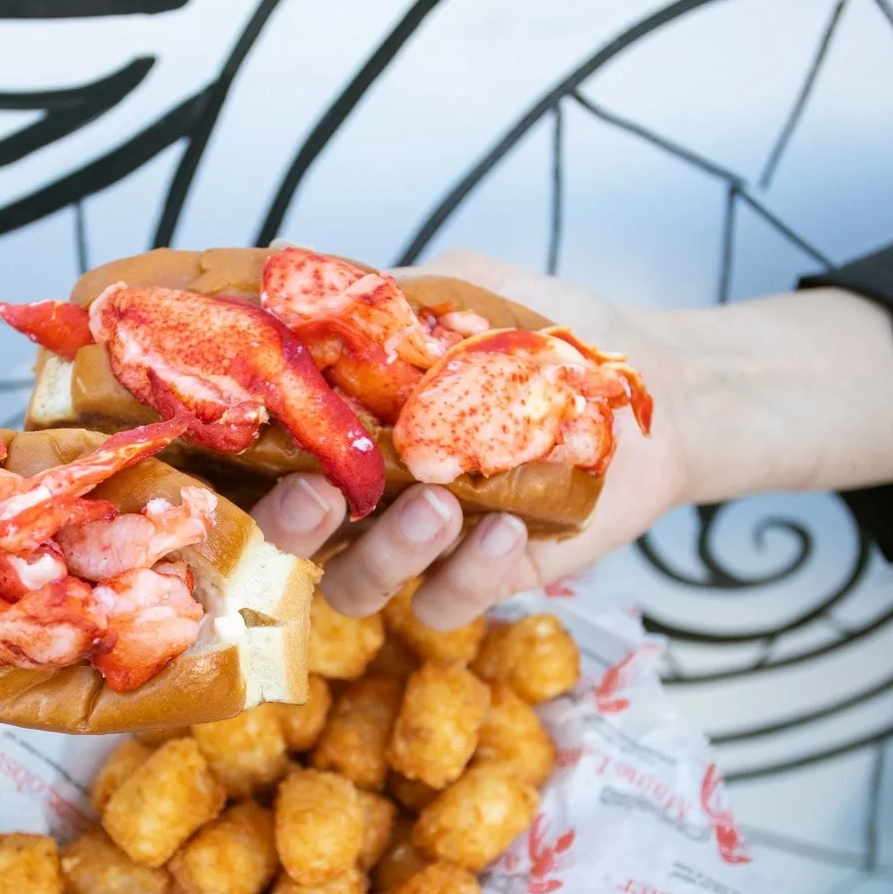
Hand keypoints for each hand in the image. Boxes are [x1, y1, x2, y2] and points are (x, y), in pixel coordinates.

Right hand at [249, 251, 694, 623]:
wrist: (651, 386)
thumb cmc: (546, 333)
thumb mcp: (462, 289)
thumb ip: (387, 296)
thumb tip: (302, 287)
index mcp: (344, 427)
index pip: (262, 457)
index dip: (242, 462)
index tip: (263, 435)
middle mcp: (366, 494)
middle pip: (289, 539)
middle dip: (293, 523)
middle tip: (326, 492)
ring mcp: (419, 546)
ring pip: (355, 586)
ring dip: (385, 553)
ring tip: (441, 506)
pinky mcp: (480, 580)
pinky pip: (444, 606)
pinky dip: (469, 575)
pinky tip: (507, 526)